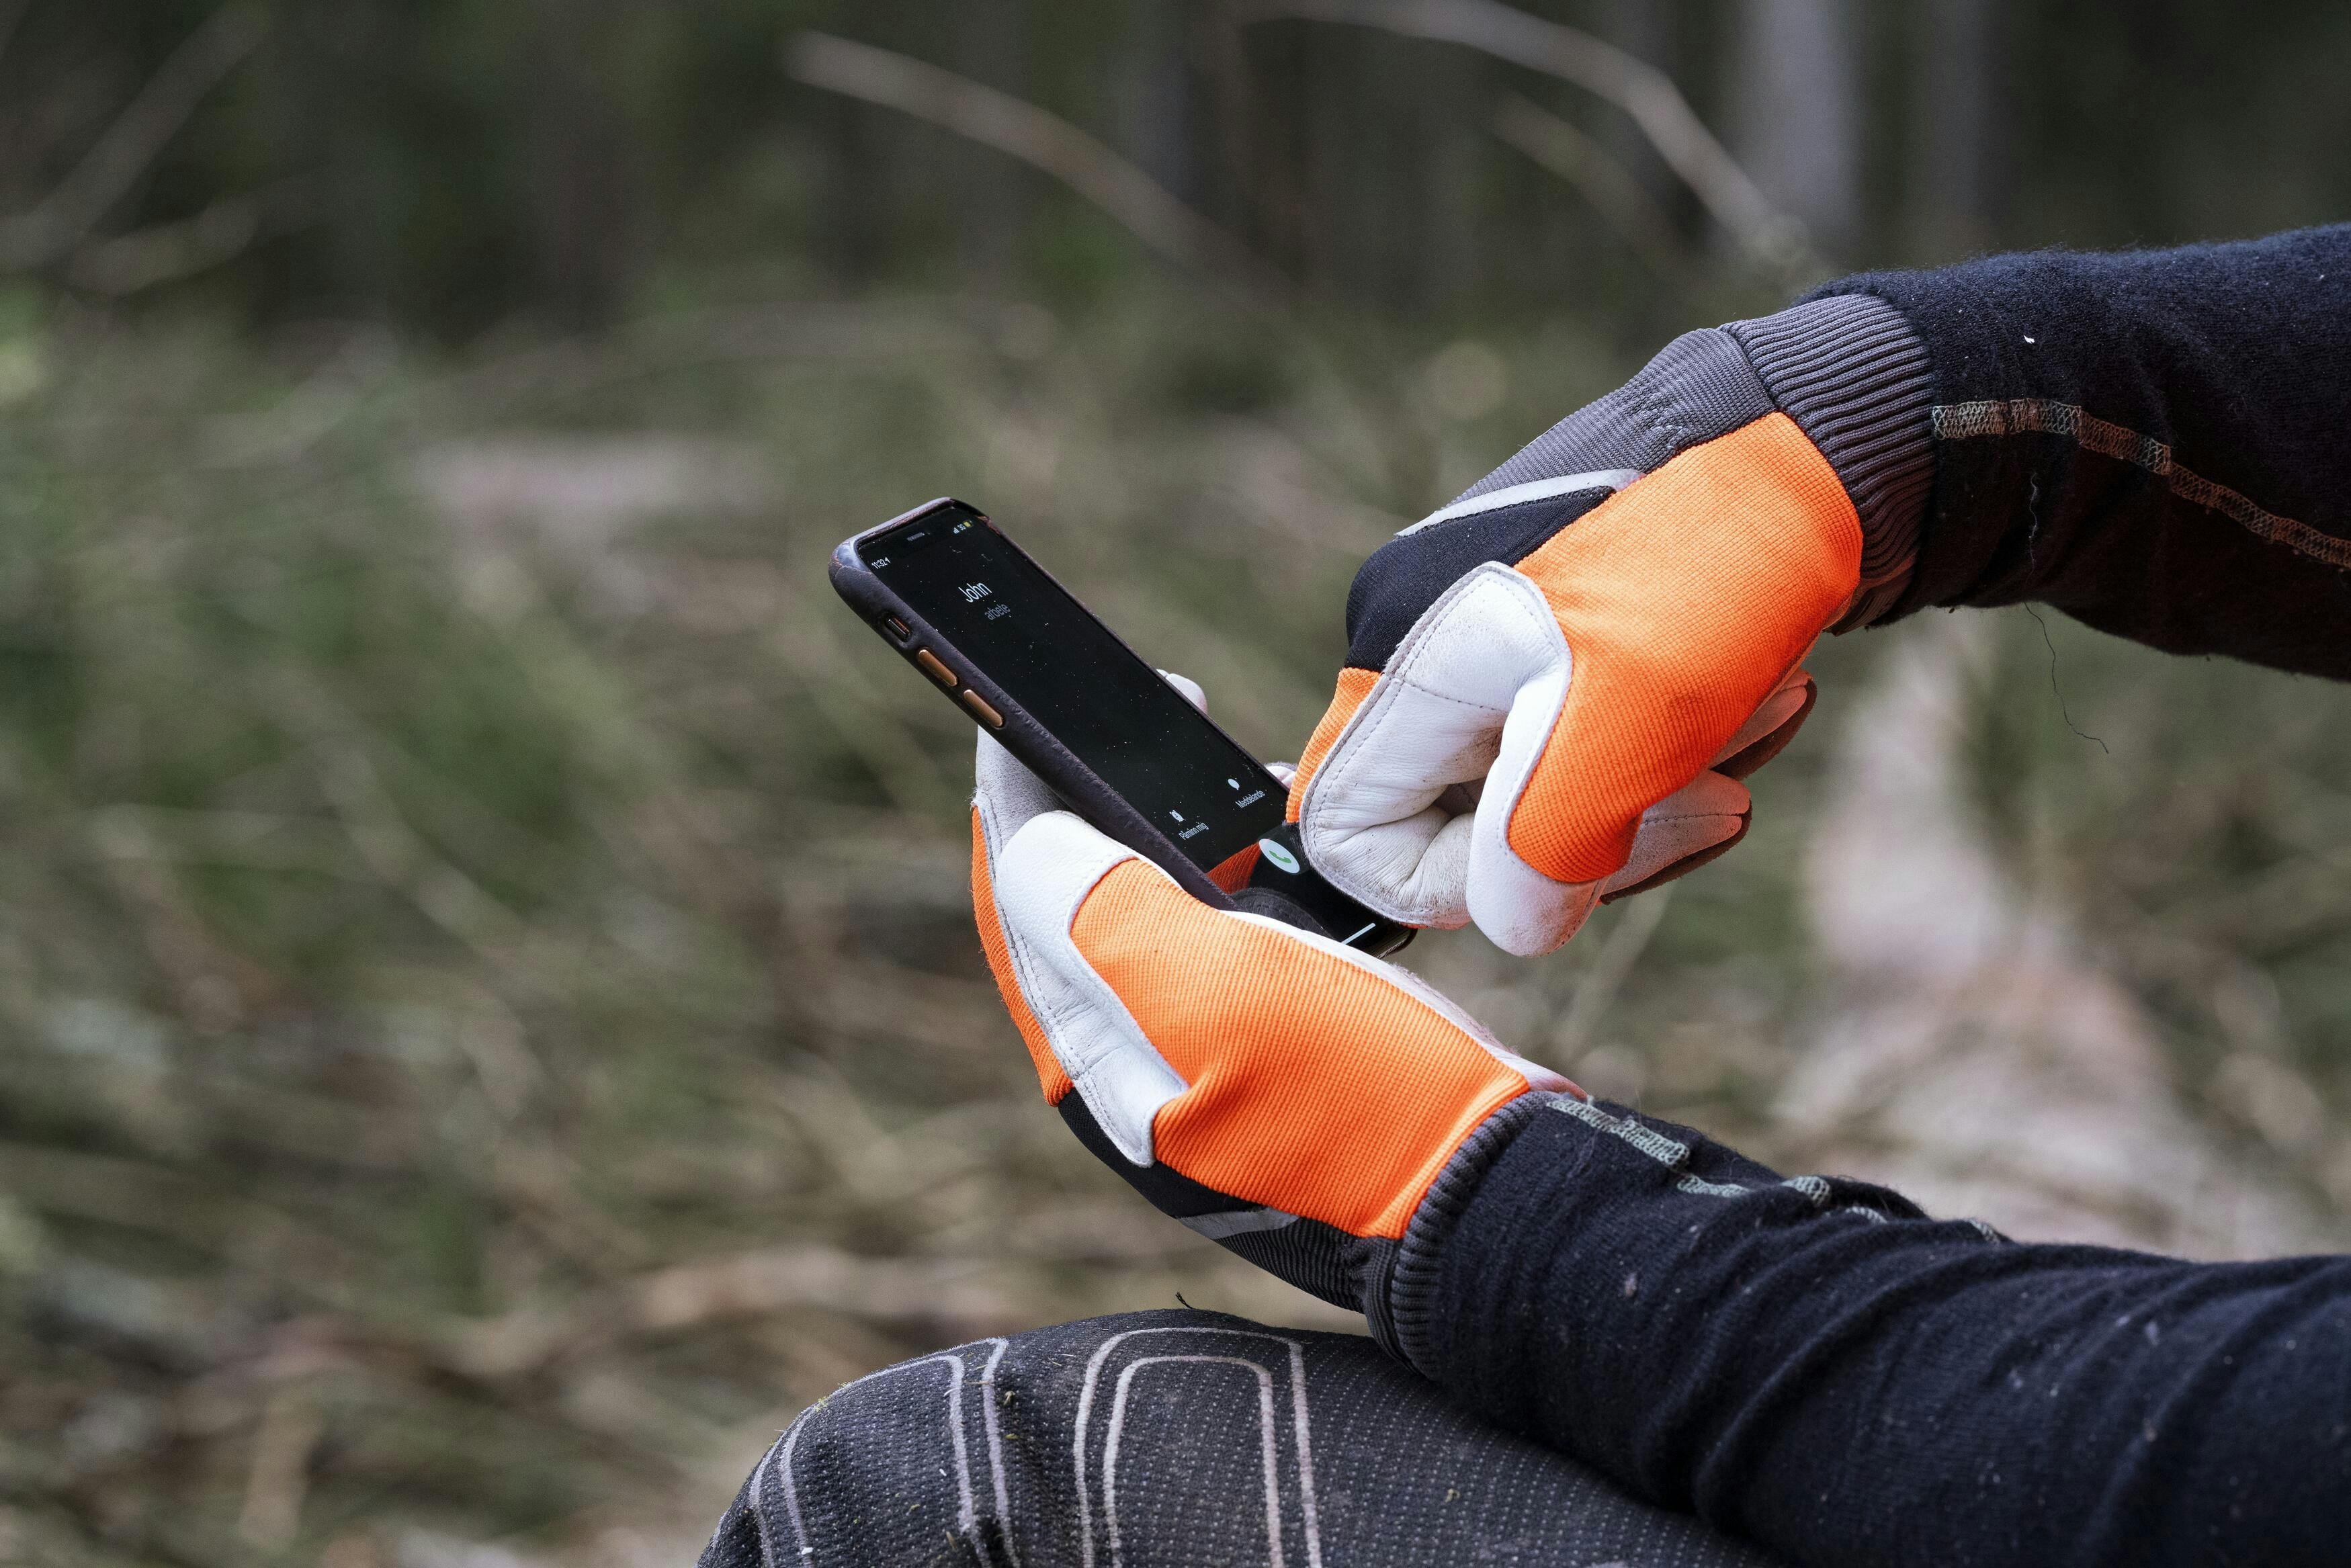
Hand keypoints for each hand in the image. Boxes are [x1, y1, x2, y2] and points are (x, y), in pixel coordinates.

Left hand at [968, 698, 1573, 1312]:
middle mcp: (1129, 1061)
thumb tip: (1032, 841)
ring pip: (1145, 914)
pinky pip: (1216, 938)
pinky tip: (1274, 839)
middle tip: (1145, 725)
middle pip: (1070, 904)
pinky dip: (1232, 873)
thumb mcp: (1226, 994)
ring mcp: (1195, 1056)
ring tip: (1215, 768)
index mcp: (1094, 1058)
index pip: (1018, 903)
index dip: (1016, 799)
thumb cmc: (1364, 1099)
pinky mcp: (1263, 1044)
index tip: (1030, 714)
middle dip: (1089, 804)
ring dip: (1166, 832)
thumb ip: (1110, 919)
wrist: (1490, 1189)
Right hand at [1290, 301, 1923, 953]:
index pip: (1352, 838)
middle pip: (1468, 821)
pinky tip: (1760, 689)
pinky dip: (1681, 738)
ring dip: (1664, 781)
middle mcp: (1429, 639)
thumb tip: (1517, 922)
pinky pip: (1599, 731)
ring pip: (1550, 782)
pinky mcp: (1568, 619)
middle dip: (1604, 830)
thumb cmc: (1713, 561)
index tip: (1575, 858)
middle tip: (1716, 795)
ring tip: (1760, 711)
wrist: (1822, 430)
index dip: (1457, 885)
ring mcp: (1498, 626)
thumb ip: (1540, 849)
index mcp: (1408, 659)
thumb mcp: (1622, 727)